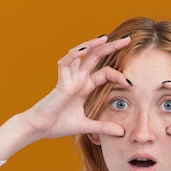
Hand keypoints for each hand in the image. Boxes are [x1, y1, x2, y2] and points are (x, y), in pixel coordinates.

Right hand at [0, 35, 131, 160]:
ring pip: (80, 54)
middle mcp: (78, 79)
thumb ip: (103, 127)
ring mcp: (69, 78)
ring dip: (92, 45)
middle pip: (96, 57)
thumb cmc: (58, 124)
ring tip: (105, 38)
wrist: (40, 128)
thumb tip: (121, 132)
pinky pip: (65, 63)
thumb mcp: (86, 126)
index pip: (105, 73)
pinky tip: (83, 51)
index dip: (118, 75)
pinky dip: (73, 56)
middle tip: (128, 39)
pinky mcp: (60, 82)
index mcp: (84, 87)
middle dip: (111, 47)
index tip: (130, 83)